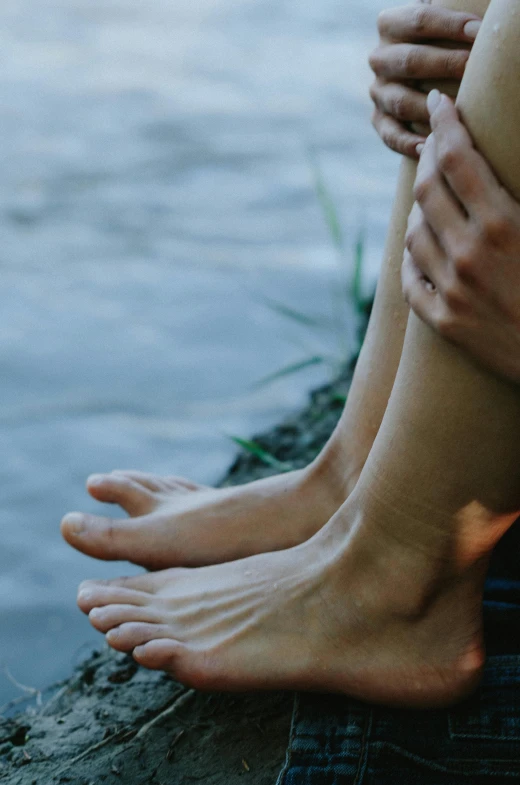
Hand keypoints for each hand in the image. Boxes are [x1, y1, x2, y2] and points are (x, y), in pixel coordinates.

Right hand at [369, 2, 480, 157]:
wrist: (421, 64)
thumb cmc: (441, 38)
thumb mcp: (438, 20)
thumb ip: (450, 18)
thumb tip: (474, 23)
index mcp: (390, 24)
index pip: (419, 21)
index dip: (450, 26)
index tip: (479, 32)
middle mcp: (380, 59)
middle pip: (411, 61)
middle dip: (446, 65)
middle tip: (474, 70)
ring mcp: (378, 92)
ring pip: (401, 101)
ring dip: (430, 108)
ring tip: (457, 112)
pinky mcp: (379, 119)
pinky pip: (391, 134)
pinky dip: (408, 143)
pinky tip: (429, 146)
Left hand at [402, 91, 519, 384]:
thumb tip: (503, 176)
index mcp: (503, 224)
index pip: (458, 158)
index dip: (445, 123)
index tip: (440, 103)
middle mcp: (468, 254)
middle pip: (427, 190)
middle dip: (428, 157)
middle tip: (434, 143)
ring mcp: (451, 291)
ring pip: (414, 233)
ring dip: (419, 207)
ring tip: (431, 195)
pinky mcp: (444, 323)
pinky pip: (411, 280)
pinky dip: (413, 257)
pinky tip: (421, 246)